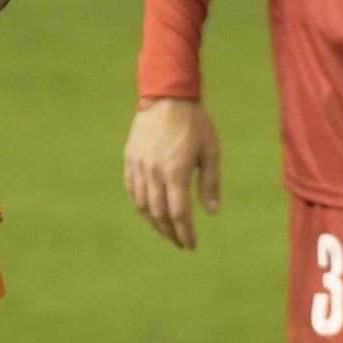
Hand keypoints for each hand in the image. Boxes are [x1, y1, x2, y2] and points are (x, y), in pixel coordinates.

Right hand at [123, 98, 221, 249]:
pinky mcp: (130, 157)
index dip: (185, 233)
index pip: (179, 213)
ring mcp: (139, 164)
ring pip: (142, 204)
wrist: (167, 96)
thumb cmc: (195, 123)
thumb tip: (211, 212)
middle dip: (170, 232)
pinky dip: (139, 204)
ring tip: (166, 230)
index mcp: (175, 171)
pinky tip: (149, 210)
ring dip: (154, 221)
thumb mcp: (210, 152)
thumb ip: (209, 183)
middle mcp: (154, 171)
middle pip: (159, 213)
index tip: (190, 245)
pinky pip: (131, 188)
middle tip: (180, 243)